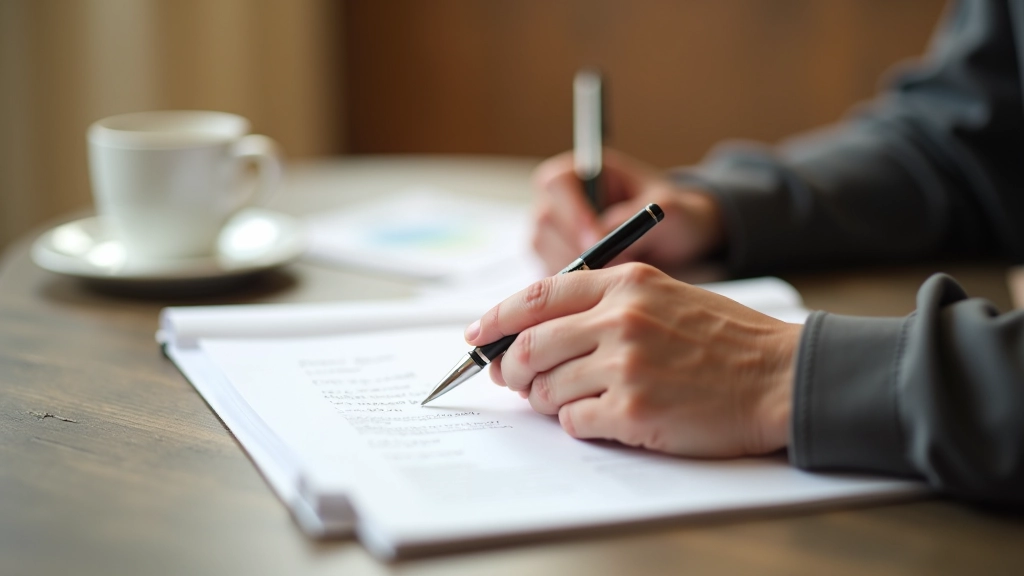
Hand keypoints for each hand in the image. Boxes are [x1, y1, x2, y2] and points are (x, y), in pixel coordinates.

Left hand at [465, 263, 801, 457]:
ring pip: (548, 389)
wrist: (779, 377)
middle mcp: (621, 318)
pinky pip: (575, 422)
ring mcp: (626, 365)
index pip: (538, 295)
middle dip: (512, 369)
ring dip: (548, 401)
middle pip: (530, 346)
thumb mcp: (665, 295)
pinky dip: (577, 424)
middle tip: (513, 381)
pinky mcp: (635, 409)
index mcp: (626, 283)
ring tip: (572, 401)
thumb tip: (538, 332)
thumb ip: (604, 304)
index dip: (496, 317)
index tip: (477, 335)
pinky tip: (603, 418)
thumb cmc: (724, 339)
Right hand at [531, 149, 725, 274]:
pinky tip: (604, 286)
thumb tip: (602, 233)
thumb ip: (637, 215)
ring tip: (615, 275)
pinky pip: (550, 274)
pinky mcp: (553, 261)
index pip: (557, 183)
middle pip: (544, 221)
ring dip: (576, 268)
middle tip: (606, 268)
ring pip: (543, 251)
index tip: (596, 240)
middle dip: (573, 247)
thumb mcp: (672, 208)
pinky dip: (573, 286)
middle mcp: (558, 200)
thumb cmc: (677, 216)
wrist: (678, 244)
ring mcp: (551, 232)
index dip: (573, 212)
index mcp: (581, 172)